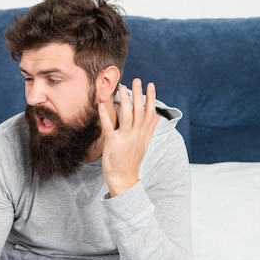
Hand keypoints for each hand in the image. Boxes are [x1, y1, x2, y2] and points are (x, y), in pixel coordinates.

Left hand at [98, 79, 160, 196]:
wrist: (124, 179)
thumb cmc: (131, 161)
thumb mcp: (144, 144)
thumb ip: (150, 129)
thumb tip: (157, 117)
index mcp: (143, 134)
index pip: (149, 112)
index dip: (150, 98)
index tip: (150, 84)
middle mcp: (136, 134)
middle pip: (138, 111)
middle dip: (138, 94)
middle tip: (137, 80)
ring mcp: (125, 138)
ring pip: (126, 116)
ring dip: (124, 100)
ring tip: (122, 87)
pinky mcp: (113, 143)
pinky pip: (109, 126)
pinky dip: (105, 114)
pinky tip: (102, 104)